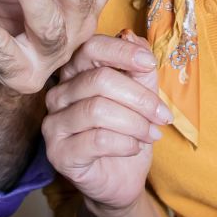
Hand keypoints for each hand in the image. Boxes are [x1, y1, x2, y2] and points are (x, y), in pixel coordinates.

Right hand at [41, 32, 167, 213]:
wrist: (122, 180)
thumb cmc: (128, 134)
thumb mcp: (142, 96)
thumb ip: (139, 68)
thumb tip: (133, 37)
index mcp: (75, 74)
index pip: (90, 48)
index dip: (122, 52)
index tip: (150, 63)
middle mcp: (58, 95)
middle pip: (99, 80)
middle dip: (140, 97)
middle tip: (163, 115)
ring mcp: (54, 125)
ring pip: (98, 110)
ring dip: (135, 123)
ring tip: (152, 134)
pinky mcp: (58, 153)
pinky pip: (97, 139)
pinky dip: (125, 142)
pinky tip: (135, 147)